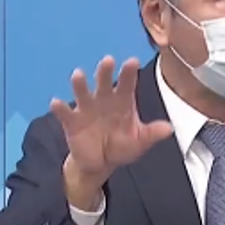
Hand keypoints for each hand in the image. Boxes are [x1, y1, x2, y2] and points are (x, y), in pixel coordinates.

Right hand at [50, 56, 172, 207]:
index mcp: (123, 101)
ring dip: (80, 84)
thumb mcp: (139, 142)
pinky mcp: (72, 122)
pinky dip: (60, 108)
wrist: (101, 163)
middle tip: (108, 61)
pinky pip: (65, 113)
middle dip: (105, 72)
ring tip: (78, 75)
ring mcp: (87, 109)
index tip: (133, 61)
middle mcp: (104, 100)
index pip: (127, 84)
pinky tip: (56, 103)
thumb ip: (152, 134)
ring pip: (83, 93)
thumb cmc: (122, 146)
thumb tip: (169, 129)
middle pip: (104, 82)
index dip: (129, 73)